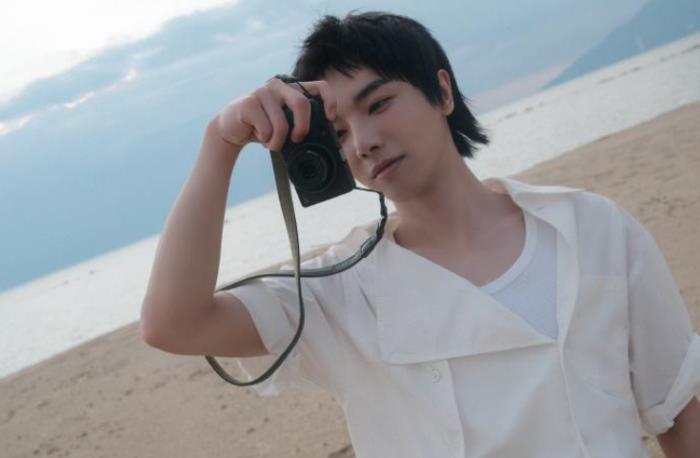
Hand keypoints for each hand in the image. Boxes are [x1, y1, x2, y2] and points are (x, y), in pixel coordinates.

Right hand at [212, 77, 336, 151]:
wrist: (232, 128)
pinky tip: (260, 137)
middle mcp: (279, 86)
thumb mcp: (286, 124)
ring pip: (282, 123)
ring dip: (278, 142)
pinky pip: (266, 129)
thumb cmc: (264, 127)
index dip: (329, 101)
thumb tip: (323, 139)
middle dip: (302, 127)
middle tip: (297, 139)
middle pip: (301, 103)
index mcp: (293, 89)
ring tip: (272, 143)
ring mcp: (263, 92)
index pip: (320, 86)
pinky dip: (266, 140)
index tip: (330, 118)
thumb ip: (300, 124)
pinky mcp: (249, 103)